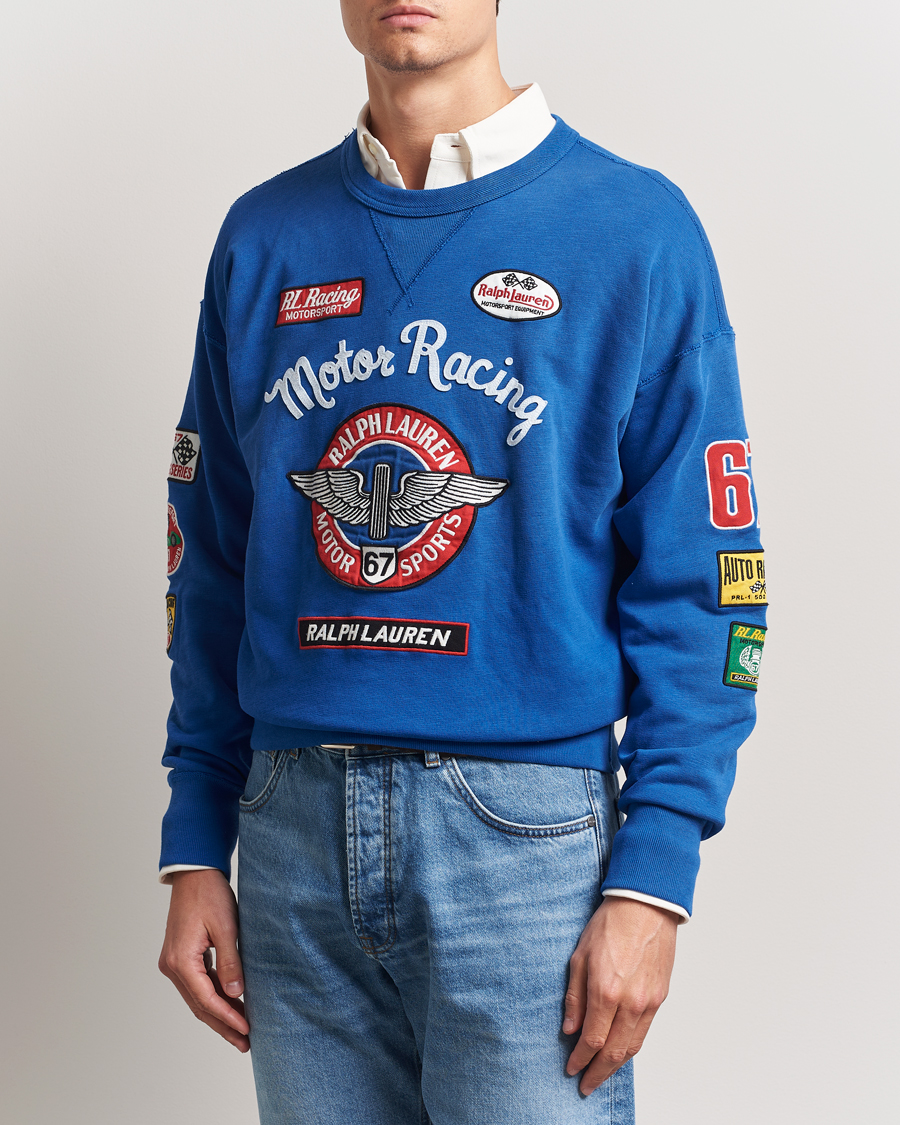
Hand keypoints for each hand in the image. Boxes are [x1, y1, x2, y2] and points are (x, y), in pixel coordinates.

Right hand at [158, 869, 249, 1051]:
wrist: (194, 873)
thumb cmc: (209, 894)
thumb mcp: (226, 927)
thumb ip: (230, 961)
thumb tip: (236, 993)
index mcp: (180, 961)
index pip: (206, 999)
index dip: (228, 1017)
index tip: (247, 1029)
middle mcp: (172, 966)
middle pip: (199, 1005)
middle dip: (223, 1025)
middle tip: (245, 1042)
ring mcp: (174, 962)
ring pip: (198, 998)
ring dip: (219, 1014)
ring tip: (241, 1031)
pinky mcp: (181, 957)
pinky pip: (198, 984)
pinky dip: (214, 996)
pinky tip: (231, 1005)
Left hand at [563, 896, 677, 1094]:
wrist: (645, 906)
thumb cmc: (610, 924)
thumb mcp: (579, 955)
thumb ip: (574, 996)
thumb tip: (569, 1028)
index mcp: (606, 990)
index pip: (591, 1040)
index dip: (580, 1059)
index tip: (571, 1068)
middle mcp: (630, 1002)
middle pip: (613, 1052)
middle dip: (597, 1073)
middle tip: (585, 1085)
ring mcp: (648, 1002)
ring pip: (632, 1047)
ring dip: (615, 1066)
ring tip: (601, 1075)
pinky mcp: (660, 998)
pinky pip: (644, 1032)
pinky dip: (631, 1048)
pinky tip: (621, 1053)